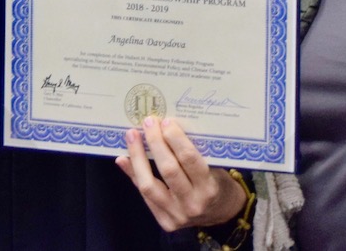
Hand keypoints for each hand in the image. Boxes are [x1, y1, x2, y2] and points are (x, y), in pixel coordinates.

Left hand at [113, 116, 246, 231]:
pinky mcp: (165, 223)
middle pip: (168, 170)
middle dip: (155, 143)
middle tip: (148, 122)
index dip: (175, 138)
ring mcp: (177, 216)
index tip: (166, 121)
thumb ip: (192, 153)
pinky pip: (144, 196)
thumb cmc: (217, 182)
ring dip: (137, 157)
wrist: (222, 213)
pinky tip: (124, 158)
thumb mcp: (213, 166)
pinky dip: (133, 174)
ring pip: (149, 185)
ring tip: (132, 136)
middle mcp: (193, 204)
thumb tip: (165, 128)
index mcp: (209, 187)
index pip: (189, 159)